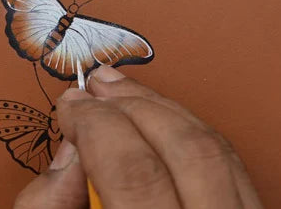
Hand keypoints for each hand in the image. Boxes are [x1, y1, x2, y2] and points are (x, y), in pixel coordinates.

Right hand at [14, 65, 262, 208]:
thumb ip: (48, 208)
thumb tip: (68, 152)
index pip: (131, 170)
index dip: (95, 125)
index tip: (72, 106)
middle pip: (185, 148)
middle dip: (133, 104)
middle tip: (97, 84)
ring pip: (216, 149)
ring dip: (165, 108)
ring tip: (123, 89)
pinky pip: (232, 164)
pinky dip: (192, 132)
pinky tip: (162, 119)